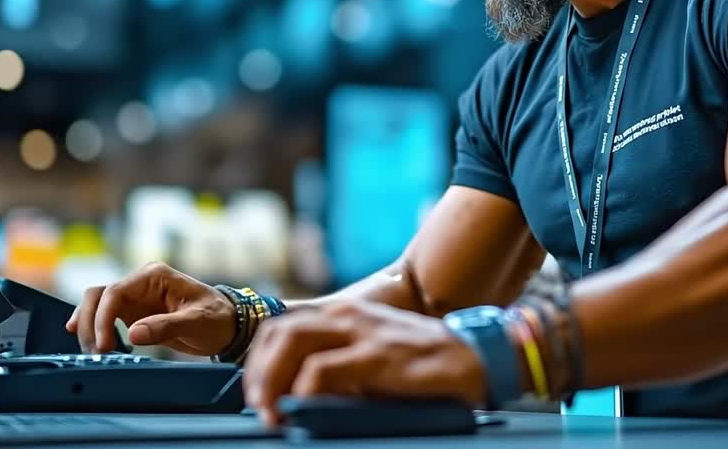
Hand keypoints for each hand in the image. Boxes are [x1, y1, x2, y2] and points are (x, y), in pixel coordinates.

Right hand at [63, 261, 235, 354]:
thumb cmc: (217, 318)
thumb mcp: (197, 322)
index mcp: (155, 276)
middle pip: (98, 294)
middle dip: (89, 321)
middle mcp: (141, 283)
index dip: (103, 318)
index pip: (115, 291)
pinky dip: (94, 327)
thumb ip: (165, 326)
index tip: (104, 345)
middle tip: (95, 351)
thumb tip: (133, 333)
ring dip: (88, 326)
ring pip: (97, 304)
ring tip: (94, 352)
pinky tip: (86, 340)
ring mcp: (135, 297)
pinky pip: (105, 317)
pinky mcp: (134, 313)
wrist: (227, 325)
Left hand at [242, 300, 486, 424]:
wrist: (472, 360)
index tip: (256, 396)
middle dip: (257, 372)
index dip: (258, 362)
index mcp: (341, 315)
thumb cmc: (419, 366)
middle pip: (279, 332)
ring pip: (292, 342)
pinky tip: (302, 411)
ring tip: (273, 412)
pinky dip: (303, 391)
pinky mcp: (376, 355)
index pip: (281, 328)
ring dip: (271, 379)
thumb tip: (294, 395)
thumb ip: (334, 368)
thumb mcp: (369, 358)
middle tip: (259, 408)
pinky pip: (321, 370)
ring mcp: (361, 332)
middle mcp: (346, 315)